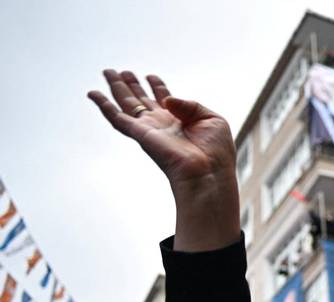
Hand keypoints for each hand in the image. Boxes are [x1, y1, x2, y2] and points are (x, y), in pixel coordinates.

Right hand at [88, 70, 238, 250]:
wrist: (209, 173)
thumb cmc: (216, 153)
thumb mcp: (212, 120)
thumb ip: (191, 105)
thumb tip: (167, 99)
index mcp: (182, 121)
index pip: (165, 100)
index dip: (157, 86)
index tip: (151, 76)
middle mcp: (163, 125)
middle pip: (143, 100)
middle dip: (132, 85)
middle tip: (121, 71)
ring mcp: (150, 130)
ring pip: (127, 105)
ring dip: (117, 88)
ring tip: (108, 72)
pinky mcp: (141, 135)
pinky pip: (117, 118)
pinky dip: (103, 105)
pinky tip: (93, 93)